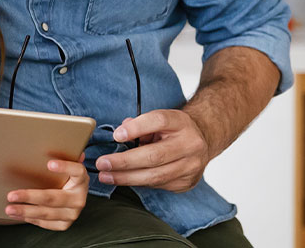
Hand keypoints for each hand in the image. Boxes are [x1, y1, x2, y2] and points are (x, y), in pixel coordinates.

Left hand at [4, 159, 88, 229]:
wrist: (76, 196)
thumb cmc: (66, 178)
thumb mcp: (67, 166)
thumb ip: (62, 156)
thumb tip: (49, 145)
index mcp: (81, 180)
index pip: (77, 171)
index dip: (65, 167)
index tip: (50, 164)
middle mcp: (79, 198)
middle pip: (54, 198)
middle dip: (30, 197)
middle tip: (12, 195)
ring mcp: (72, 213)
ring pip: (47, 213)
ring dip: (26, 211)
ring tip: (10, 208)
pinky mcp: (65, 224)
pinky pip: (46, 223)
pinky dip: (31, 219)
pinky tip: (18, 215)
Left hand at [95, 110, 211, 192]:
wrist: (202, 140)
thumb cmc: (173, 129)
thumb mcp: (159, 119)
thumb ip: (139, 124)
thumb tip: (120, 133)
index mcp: (180, 122)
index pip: (158, 121)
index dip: (136, 128)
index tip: (116, 136)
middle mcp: (190, 144)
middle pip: (154, 155)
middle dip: (124, 162)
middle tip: (102, 163)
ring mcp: (191, 165)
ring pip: (155, 176)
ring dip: (126, 178)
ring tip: (106, 176)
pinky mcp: (187, 182)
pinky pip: (158, 185)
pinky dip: (139, 182)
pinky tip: (125, 179)